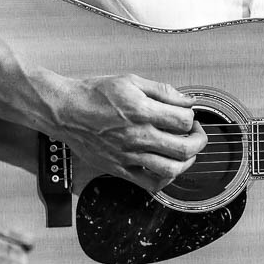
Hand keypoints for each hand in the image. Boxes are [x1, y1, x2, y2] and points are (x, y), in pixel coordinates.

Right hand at [48, 74, 207, 191]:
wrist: (65, 111)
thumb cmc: (93, 95)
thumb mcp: (130, 81)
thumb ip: (162, 90)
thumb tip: (185, 100)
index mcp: (141, 111)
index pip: (184, 120)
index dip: (192, 117)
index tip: (188, 115)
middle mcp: (137, 136)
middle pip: (184, 148)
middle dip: (198, 141)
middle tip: (196, 135)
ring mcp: (129, 155)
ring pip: (171, 170)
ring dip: (186, 162)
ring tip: (185, 153)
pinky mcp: (119, 168)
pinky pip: (149, 183)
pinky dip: (165, 179)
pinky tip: (167, 169)